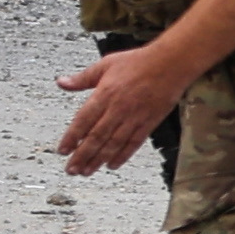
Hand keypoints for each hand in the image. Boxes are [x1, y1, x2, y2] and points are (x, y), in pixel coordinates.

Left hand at [56, 49, 182, 175]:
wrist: (172, 63)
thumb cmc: (140, 62)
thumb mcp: (105, 65)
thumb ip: (83, 78)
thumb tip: (62, 82)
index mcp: (105, 94)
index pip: (83, 121)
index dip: (71, 138)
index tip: (63, 150)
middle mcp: (118, 108)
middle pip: (96, 137)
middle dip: (82, 155)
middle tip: (72, 169)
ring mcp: (135, 117)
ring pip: (113, 143)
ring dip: (99, 159)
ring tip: (87, 171)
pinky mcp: (150, 122)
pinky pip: (134, 142)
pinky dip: (123, 155)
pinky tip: (113, 164)